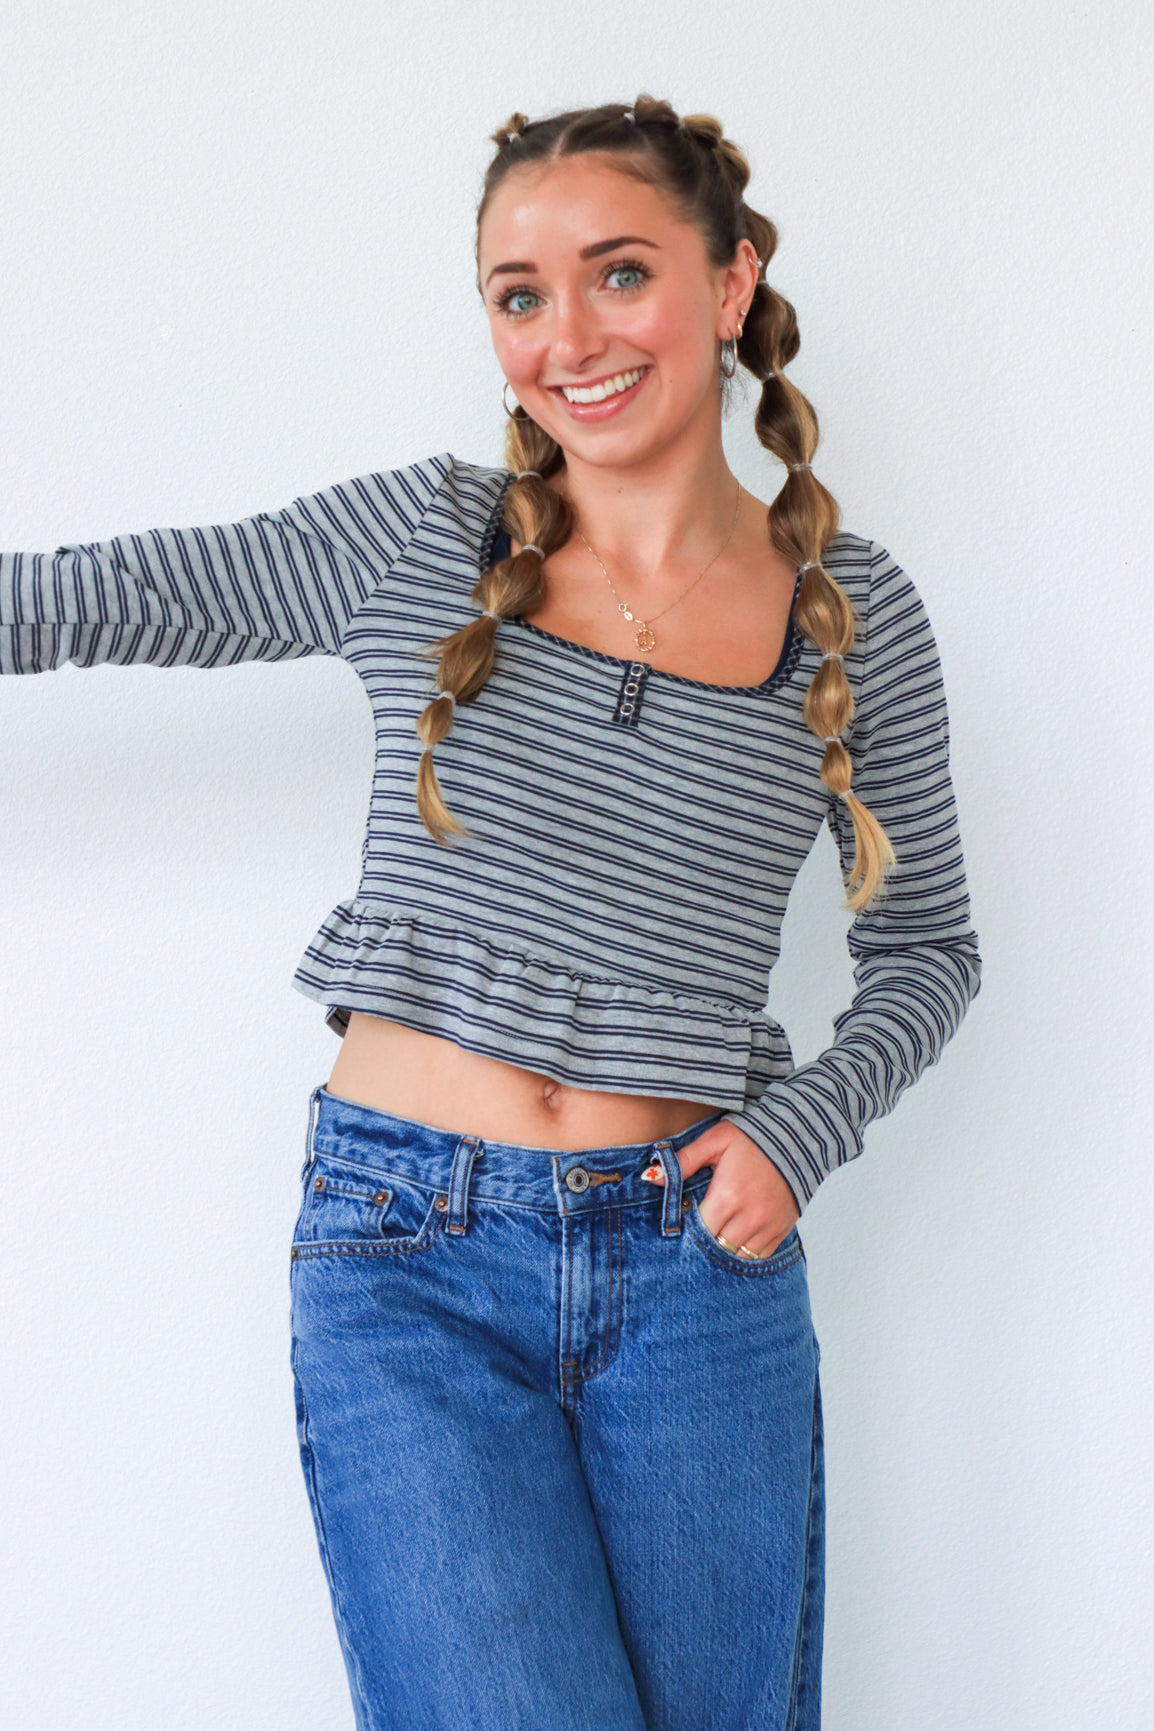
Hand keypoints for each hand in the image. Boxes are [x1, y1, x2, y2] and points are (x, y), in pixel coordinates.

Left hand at [652, 1121, 799, 1258]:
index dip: (688, 1227)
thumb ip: (683, 1162)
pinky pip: (759, 1255)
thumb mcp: (714, 1141)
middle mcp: (748, 1217)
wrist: (797, 1136)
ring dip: (724, 1248)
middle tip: (699, 1228)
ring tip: (719, 1232)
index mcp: (727, 1197)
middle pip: (716, 1247)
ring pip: (737, 1256)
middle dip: (704, 1240)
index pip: (698, 1230)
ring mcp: (767, 1226)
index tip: (686, 1219)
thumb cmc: (751, 1137)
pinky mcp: (782, 1229)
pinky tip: (738, 1237)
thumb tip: (652, 1178)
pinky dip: (746, 1251)